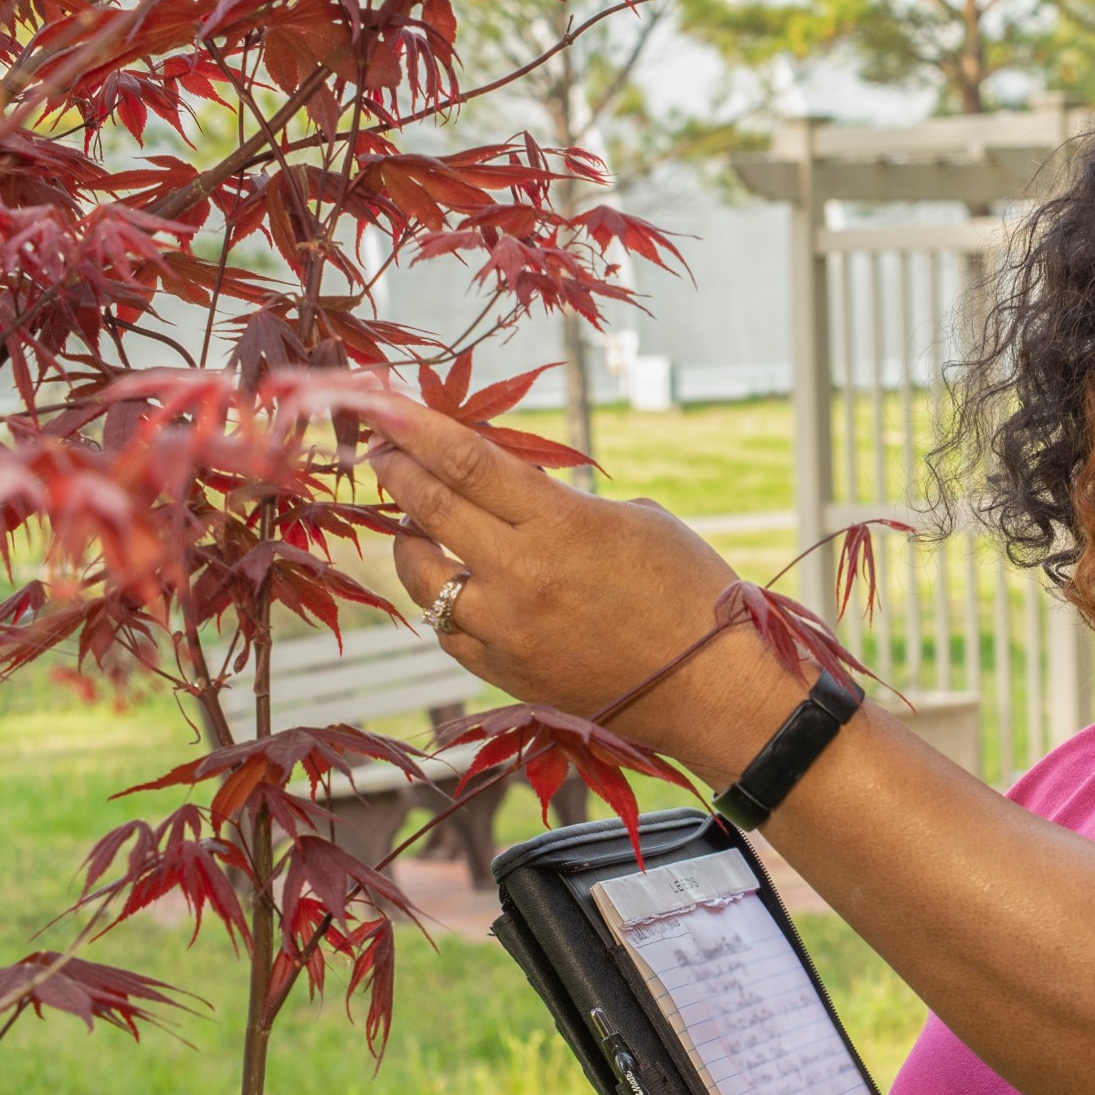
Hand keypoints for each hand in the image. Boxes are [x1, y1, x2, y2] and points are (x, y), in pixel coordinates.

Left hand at [365, 397, 802, 777]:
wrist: (711, 688)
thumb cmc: (690, 590)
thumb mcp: (636, 520)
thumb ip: (565, 500)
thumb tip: (513, 487)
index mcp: (562, 525)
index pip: (467, 462)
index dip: (417, 428)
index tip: (383, 406)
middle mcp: (522, 577)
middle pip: (432, 508)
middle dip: (399, 471)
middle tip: (383, 450)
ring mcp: (506, 630)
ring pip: (423, 575)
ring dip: (409, 540)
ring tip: (412, 523)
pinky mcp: (504, 673)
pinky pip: (447, 627)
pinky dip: (442, 597)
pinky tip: (448, 582)